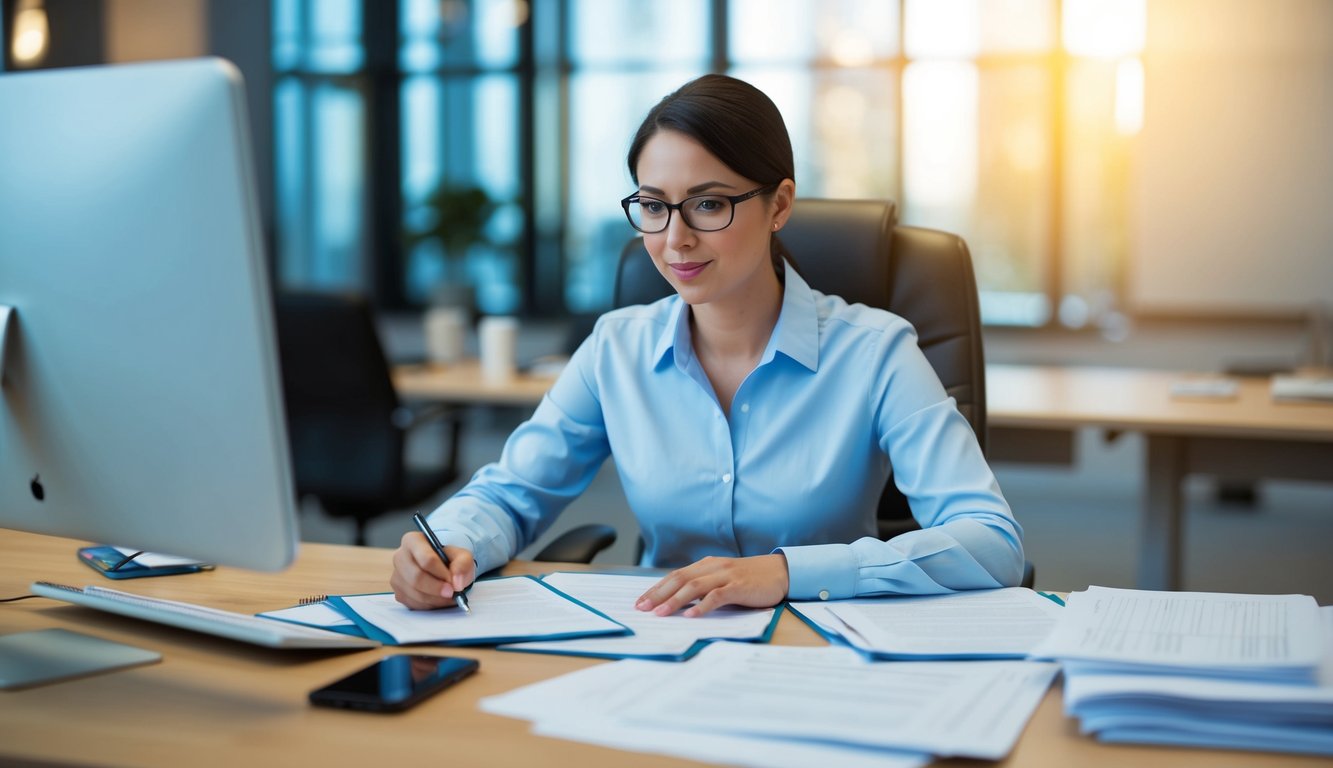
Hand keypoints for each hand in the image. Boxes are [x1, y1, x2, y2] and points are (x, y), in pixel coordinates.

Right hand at [390, 531, 475, 609]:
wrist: (442, 568)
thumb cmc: (449, 559)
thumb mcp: (462, 556)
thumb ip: (463, 564)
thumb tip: (457, 583)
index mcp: (413, 541)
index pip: (426, 559)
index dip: (441, 573)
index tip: (453, 582)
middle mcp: (400, 557)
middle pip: (416, 577)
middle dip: (436, 588)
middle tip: (452, 593)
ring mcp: (397, 576)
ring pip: (415, 593)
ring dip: (435, 599)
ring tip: (449, 597)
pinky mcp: (399, 593)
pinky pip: (413, 603)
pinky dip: (429, 605)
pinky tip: (439, 599)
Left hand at [634, 554, 788, 617]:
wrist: (780, 571)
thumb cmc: (750, 579)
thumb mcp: (723, 579)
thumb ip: (704, 587)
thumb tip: (679, 603)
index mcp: (706, 565)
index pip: (675, 576)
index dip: (656, 588)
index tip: (640, 602)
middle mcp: (713, 567)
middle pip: (679, 579)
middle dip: (658, 594)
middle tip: (642, 609)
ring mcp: (726, 576)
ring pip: (694, 587)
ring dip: (675, 601)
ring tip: (661, 614)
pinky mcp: (739, 587)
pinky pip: (717, 596)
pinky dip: (702, 606)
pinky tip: (691, 615)